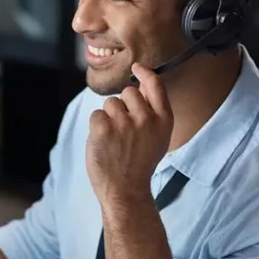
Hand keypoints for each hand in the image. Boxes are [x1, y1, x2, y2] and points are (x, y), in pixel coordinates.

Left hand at [86, 63, 173, 208]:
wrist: (126, 190)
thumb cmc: (139, 164)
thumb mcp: (158, 138)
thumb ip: (152, 113)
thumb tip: (139, 86)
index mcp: (163, 120)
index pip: (156, 85)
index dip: (145, 73)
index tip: (137, 67)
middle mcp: (146, 118)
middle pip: (128, 92)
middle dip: (122, 106)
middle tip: (124, 132)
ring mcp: (124, 123)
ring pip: (110, 104)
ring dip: (108, 118)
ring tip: (115, 141)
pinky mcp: (104, 128)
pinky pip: (96, 115)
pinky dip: (96, 128)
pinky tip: (104, 144)